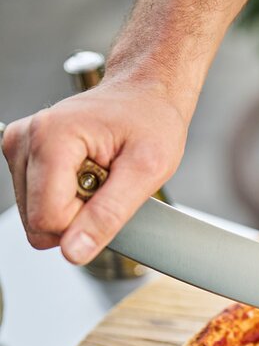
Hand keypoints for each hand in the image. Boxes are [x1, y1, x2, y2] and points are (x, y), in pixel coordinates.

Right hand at [2, 78, 186, 263]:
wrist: (145, 93)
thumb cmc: (150, 121)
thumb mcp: (147, 170)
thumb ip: (109, 215)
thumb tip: (74, 251)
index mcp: (51, 138)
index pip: (48, 219)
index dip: (85, 224)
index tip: (112, 196)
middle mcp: (25, 140)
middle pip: (38, 221)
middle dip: (80, 215)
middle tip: (109, 184)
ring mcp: (20, 147)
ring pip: (37, 216)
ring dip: (76, 206)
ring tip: (101, 175)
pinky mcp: (23, 156)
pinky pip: (40, 202)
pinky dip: (69, 197)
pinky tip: (88, 173)